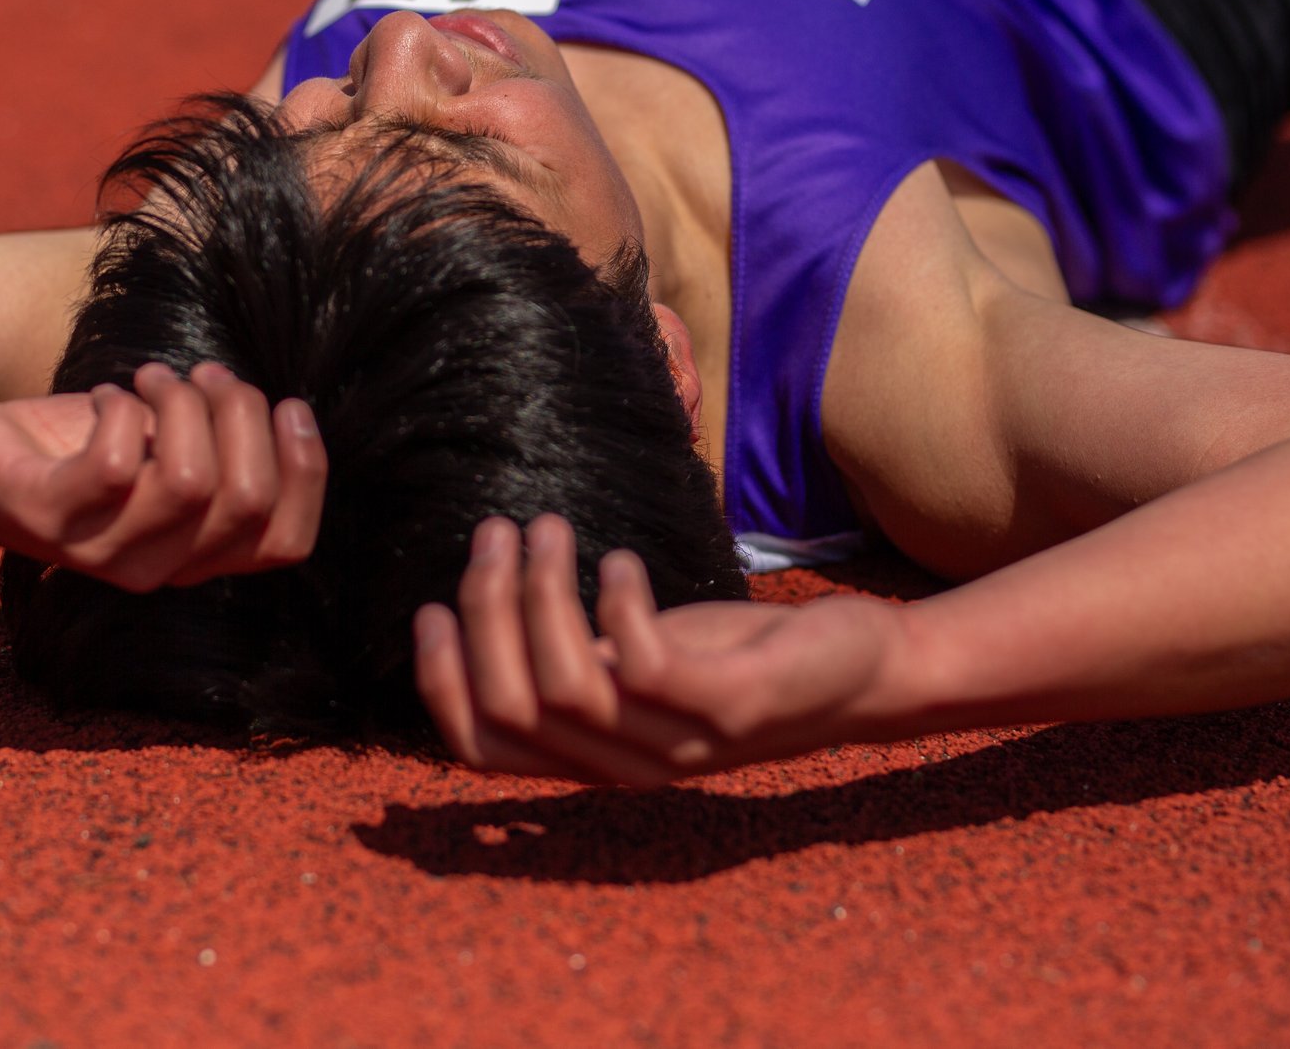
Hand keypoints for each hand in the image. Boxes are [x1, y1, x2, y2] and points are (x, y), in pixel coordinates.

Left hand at [0, 362, 324, 590]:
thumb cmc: (68, 446)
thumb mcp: (159, 447)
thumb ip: (219, 447)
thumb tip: (285, 410)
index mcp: (193, 555)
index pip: (287, 543)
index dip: (305, 470)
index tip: (287, 404)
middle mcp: (155, 570)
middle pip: (247, 500)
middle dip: (241, 415)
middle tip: (202, 375)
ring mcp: (99, 552)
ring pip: (190, 480)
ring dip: (181, 403)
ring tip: (150, 379)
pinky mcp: (48, 518)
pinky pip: (116, 462)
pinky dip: (120, 407)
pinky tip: (106, 395)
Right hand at [413, 514, 905, 784]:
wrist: (862, 671)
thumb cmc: (738, 655)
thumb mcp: (640, 660)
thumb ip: (572, 654)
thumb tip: (484, 599)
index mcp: (592, 755)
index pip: (481, 750)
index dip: (441, 684)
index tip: (428, 608)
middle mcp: (626, 762)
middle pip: (512, 706)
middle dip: (486, 610)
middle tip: (496, 532)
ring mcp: (677, 741)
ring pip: (567, 686)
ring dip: (541, 593)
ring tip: (545, 526)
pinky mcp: (729, 706)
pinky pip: (645, 664)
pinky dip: (618, 602)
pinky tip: (620, 559)